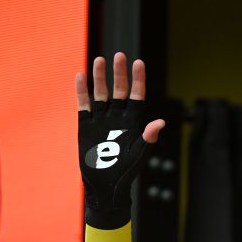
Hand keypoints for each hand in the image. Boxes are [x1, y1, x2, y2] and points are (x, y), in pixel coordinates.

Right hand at [75, 52, 165, 227]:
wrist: (105, 185)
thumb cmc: (126, 172)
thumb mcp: (139, 154)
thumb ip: (148, 137)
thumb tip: (160, 122)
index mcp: (133, 122)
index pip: (137, 96)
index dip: (138, 80)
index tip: (138, 63)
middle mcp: (118, 117)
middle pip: (119, 90)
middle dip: (119, 74)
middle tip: (119, 55)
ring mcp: (101, 120)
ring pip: (101, 94)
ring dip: (100, 78)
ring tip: (100, 60)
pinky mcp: (86, 125)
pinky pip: (84, 105)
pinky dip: (82, 91)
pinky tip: (81, 76)